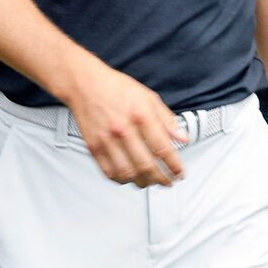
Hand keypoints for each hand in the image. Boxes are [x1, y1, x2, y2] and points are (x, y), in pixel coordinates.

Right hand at [63, 58, 188, 187]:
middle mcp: (123, 129)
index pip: (163, 148)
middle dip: (162, 179)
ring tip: (151, 182)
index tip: (179, 172)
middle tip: (168, 182)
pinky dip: (122, 180)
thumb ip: (167, 119)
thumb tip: (183, 138)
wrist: (85, 84)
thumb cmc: (115, 88)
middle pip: (146, 165)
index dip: (174, 166)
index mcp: (141, 115)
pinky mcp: (93, 147)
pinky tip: (130, 178)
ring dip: (143, 183)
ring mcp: (107, 140)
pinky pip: (109, 172)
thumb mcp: (148, 97)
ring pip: (128, 173)